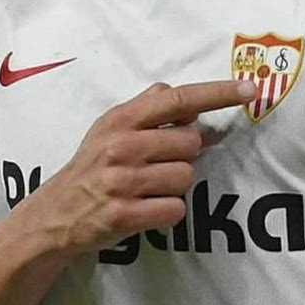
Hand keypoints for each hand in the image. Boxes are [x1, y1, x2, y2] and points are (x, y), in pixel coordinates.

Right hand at [29, 79, 255, 256]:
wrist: (55, 214)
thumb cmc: (91, 166)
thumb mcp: (110, 127)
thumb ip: (147, 108)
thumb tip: (188, 102)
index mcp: (122, 119)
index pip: (178, 99)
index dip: (217, 93)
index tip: (249, 89)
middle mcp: (122, 145)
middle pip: (191, 143)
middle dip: (183, 155)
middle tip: (156, 164)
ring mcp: (123, 181)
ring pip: (186, 177)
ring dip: (175, 185)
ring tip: (147, 187)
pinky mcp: (125, 214)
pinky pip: (176, 209)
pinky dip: (167, 211)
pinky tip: (146, 208)